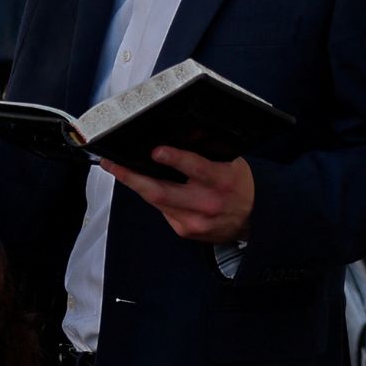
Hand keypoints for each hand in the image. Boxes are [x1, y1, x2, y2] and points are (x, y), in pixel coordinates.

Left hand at [100, 147, 253, 244]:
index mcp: (222, 181)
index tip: (156, 151)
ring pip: (156, 201)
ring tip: (116, 168)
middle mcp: (207, 204)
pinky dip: (153, 196)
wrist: (253, 220)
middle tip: (112, 164)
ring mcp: (194, 221)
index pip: (196, 169)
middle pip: (162, 192)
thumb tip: (180, 134)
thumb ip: (208, 152)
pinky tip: (144, 184)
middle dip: (132, 177)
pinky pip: (162, 210)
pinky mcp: (185, 231)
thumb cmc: (238, 185)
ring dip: (135, 184)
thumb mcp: (232, 163)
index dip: (175, 159)